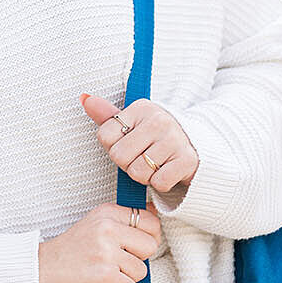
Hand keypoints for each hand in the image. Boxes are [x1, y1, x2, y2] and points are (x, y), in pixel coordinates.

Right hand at [38, 201, 158, 282]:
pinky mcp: (105, 275)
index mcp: (106, 213)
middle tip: (115, 262)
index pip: (150, 221)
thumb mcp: (93, 226)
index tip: (133, 246)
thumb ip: (121, 223)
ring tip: (103, 273)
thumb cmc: (65, 254)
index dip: (147, 238)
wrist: (38, 272)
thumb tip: (155, 218)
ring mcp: (106, 252)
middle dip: (137, 260)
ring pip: (141, 271)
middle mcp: (108, 229)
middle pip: (151, 246)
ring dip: (124, 278)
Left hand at [81, 94, 198, 193]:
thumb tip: (84, 98)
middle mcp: (158, 120)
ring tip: (156, 165)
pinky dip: (160, 184)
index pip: (105, 136)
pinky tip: (167, 172)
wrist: (197, 146)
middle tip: (143, 158)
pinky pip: (158, 183)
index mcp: (141, 108)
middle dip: (127, 164)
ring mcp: (174, 139)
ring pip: (137, 172)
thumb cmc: (156, 137)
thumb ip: (107, 115)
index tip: (130, 144)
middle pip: (119, 156)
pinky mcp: (186, 160)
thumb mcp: (133, 122)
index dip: (113, 147)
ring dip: (144, 176)